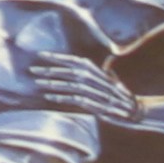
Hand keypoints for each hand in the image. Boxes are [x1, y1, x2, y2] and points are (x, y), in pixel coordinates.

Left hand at [25, 51, 158, 126]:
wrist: (131, 108)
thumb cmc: (116, 92)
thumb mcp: (106, 78)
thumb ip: (93, 71)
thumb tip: (80, 64)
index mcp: (95, 70)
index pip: (72, 61)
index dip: (56, 57)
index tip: (40, 54)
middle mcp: (93, 78)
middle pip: (67, 72)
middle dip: (49, 70)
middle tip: (32, 70)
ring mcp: (94, 91)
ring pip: (69, 85)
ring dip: (52, 84)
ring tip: (38, 83)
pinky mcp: (95, 104)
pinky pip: (74, 99)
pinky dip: (61, 97)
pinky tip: (50, 97)